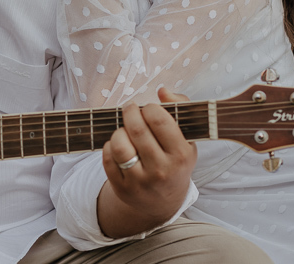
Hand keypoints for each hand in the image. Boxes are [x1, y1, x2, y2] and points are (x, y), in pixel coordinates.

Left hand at [97, 88, 196, 234]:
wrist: (164, 202)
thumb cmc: (174, 161)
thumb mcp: (186, 139)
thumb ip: (179, 108)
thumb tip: (163, 90)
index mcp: (180, 155)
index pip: (159, 120)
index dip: (149, 108)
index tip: (148, 108)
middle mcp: (161, 170)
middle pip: (137, 129)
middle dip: (129, 112)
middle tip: (130, 109)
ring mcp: (140, 181)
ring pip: (119, 144)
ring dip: (119, 130)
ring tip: (124, 129)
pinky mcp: (122, 188)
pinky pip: (107, 158)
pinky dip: (110, 146)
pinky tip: (119, 145)